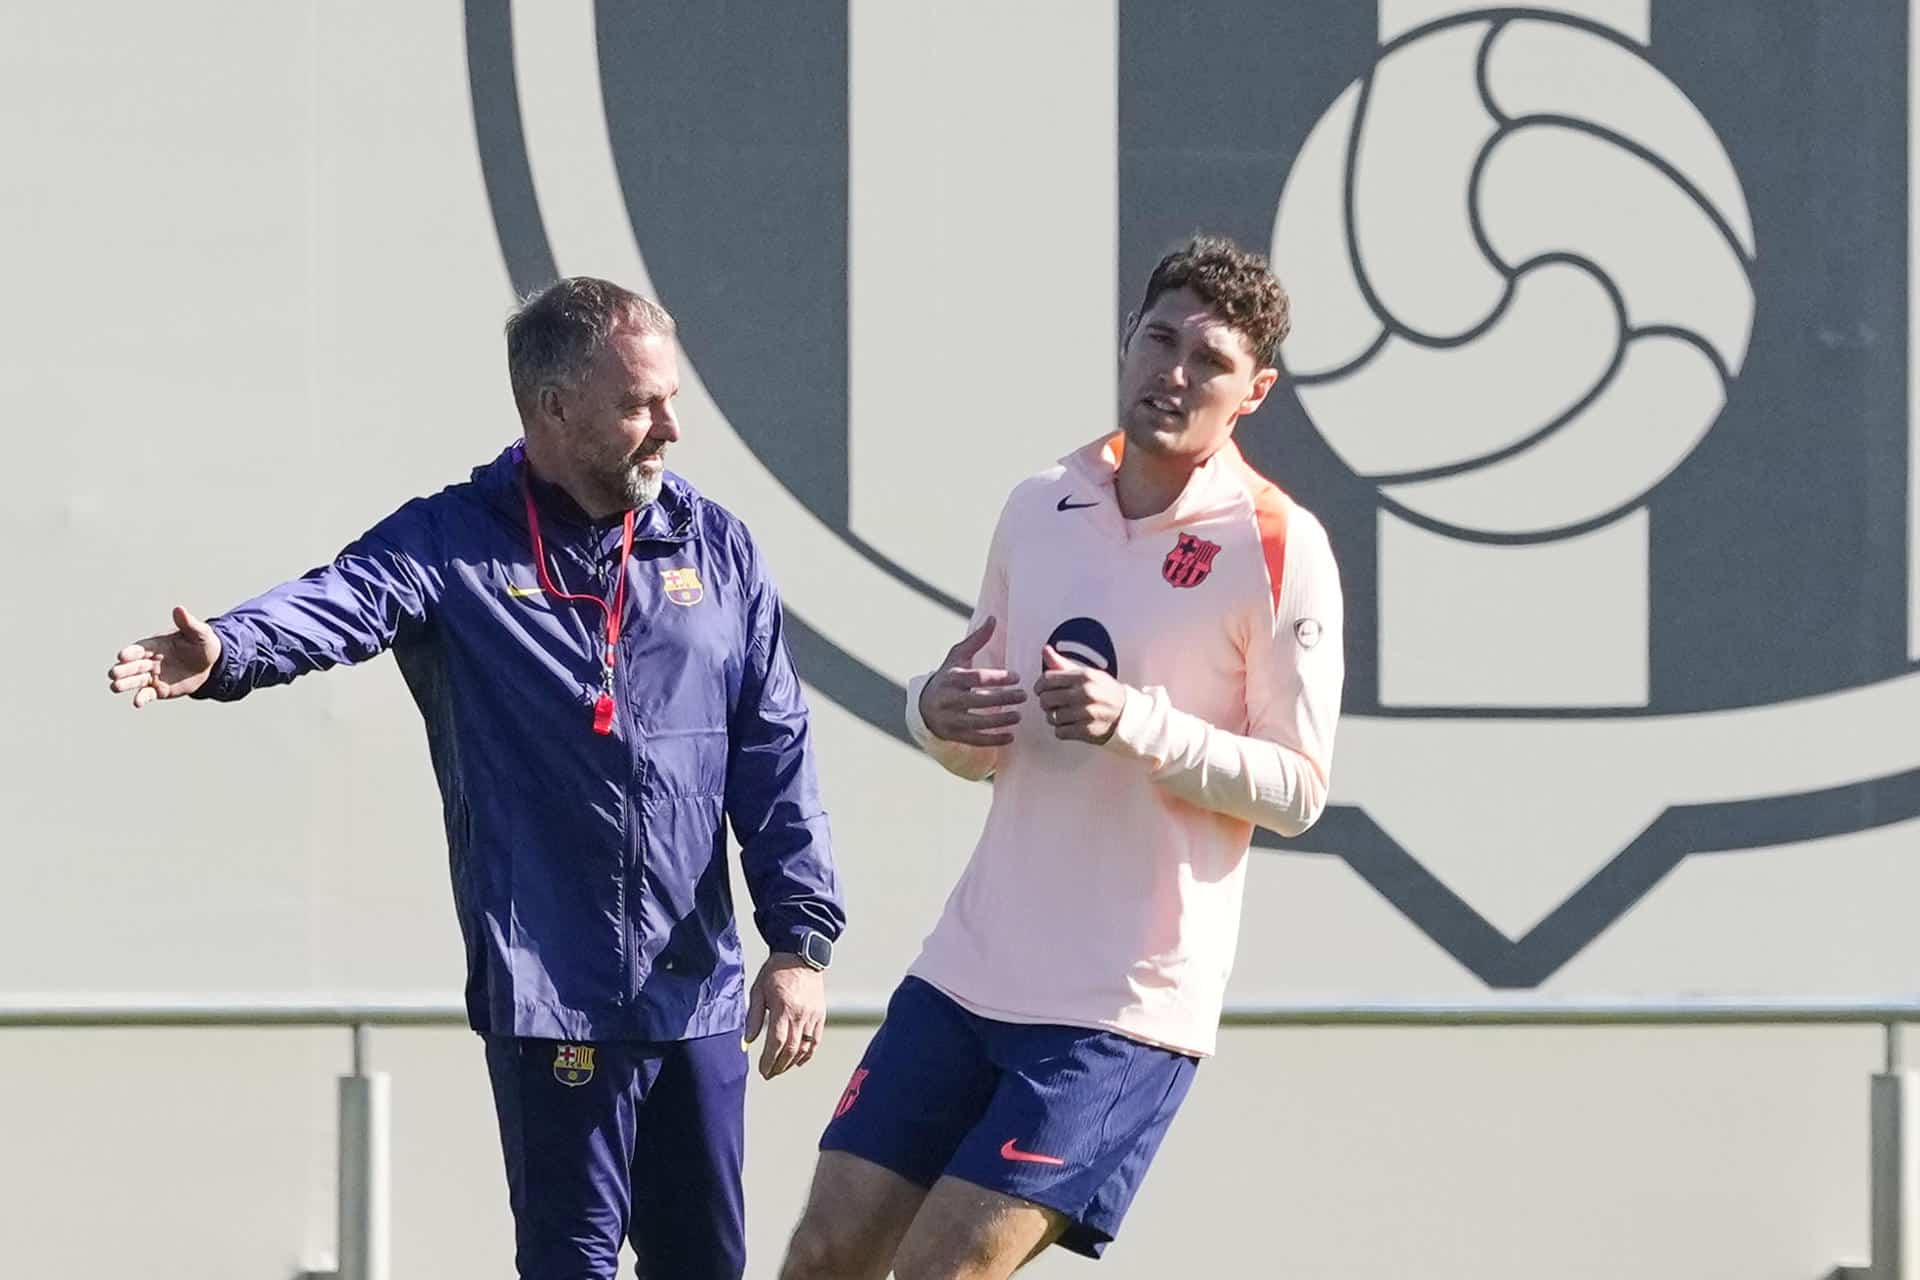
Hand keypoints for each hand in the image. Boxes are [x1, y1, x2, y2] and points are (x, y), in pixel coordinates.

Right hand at [106, 607, 221, 708]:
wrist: (212, 663)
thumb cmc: (202, 644)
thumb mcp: (199, 633)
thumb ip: (188, 623)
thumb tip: (179, 609)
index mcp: (155, 645)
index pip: (139, 649)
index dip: (130, 652)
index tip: (122, 656)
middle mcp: (150, 661)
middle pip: (133, 666)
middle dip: (123, 669)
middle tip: (113, 674)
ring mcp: (153, 676)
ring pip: (136, 680)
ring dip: (125, 684)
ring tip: (115, 687)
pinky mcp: (159, 690)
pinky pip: (148, 694)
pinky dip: (142, 698)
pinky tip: (137, 703)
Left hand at [744, 952, 825, 1079]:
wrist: (801, 954)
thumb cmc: (775, 971)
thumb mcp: (758, 990)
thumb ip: (754, 1017)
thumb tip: (749, 1040)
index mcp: (783, 1008)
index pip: (776, 1043)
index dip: (769, 1060)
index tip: (762, 1070)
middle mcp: (800, 1014)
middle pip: (791, 1049)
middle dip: (779, 1066)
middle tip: (769, 1074)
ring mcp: (813, 1015)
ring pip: (804, 1047)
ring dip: (792, 1062)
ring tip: (780, 1069)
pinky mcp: (820, 1014)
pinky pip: (816, 1040)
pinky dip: (808, 1054)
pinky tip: (798, 1061)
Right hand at [917, 617, 1025, 746]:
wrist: (923, 706)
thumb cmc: (947, 677)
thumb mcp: (957, 657)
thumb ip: (976, 640)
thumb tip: (993, 618)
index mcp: (951, 678)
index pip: (977, 678)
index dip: (998, 678)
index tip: (1017, 677)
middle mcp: (948, 699)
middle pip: (978, 700)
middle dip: (1003, 698)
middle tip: (1024, 696)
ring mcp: (950, 719)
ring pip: (977, 722)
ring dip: (1000, 720)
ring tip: (1019, 716)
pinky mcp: (953, 734)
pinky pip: (975, 740)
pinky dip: (993, 740)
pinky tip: (1011, 736)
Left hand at [1034, 645, 1127, 743]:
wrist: (1127, 712)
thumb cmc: (1103, 691)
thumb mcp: (1086, 673)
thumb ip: (1062, 664)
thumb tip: (1045, 650)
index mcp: (1084, 676)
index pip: (1047, 679)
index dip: (1040, 686)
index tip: (1041, 690)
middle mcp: (1086, 693)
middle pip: (1046, 699)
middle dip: (1045, 702)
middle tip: (1051, 703)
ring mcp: (1087, 713)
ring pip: (1052, 717)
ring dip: (1052, 717)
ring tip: (1060, 714)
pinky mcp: (1087, 731)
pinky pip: (1060, 732)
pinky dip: (1061, 730)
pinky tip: (1068, 724)